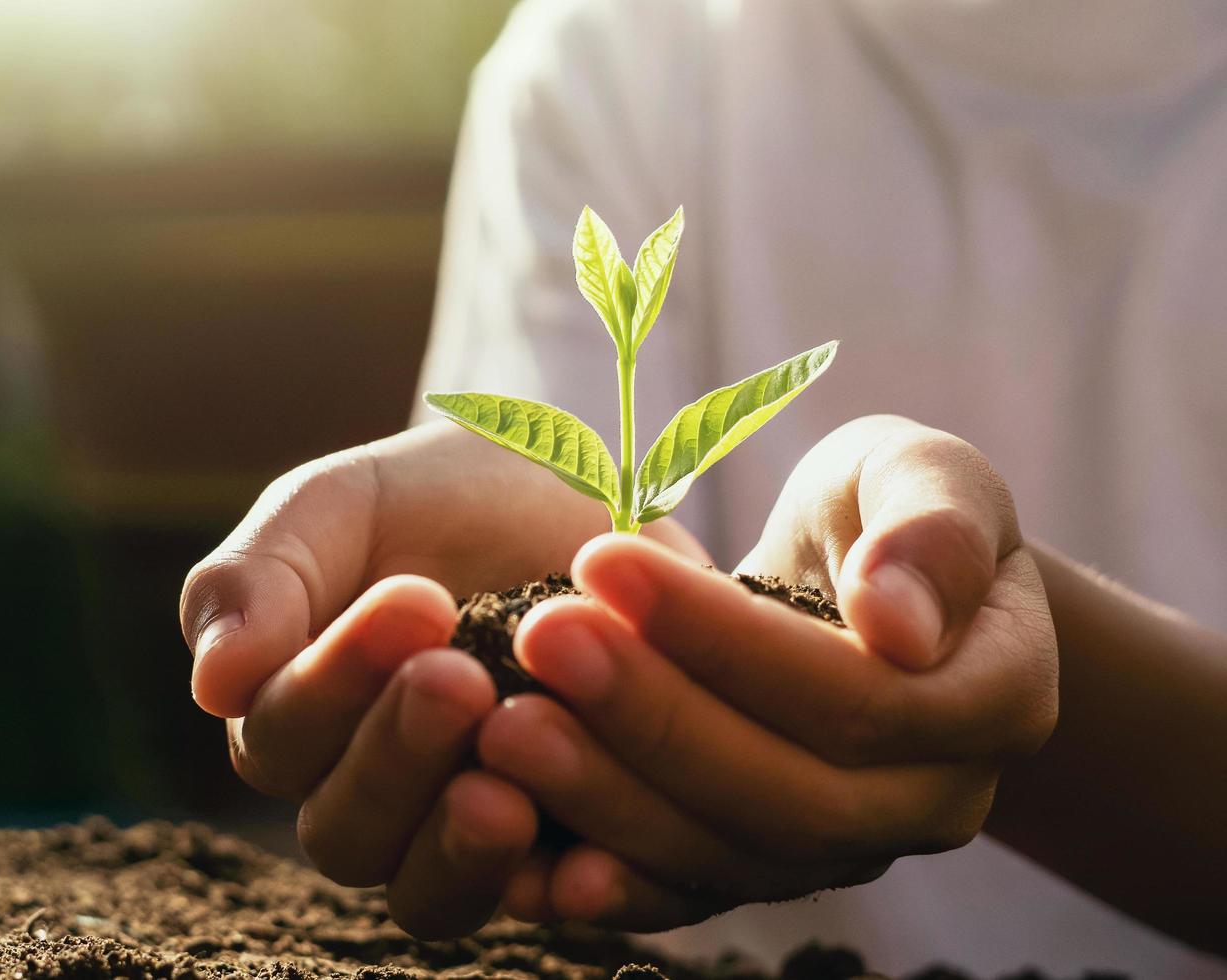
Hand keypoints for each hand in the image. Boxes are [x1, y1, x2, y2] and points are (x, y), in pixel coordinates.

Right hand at [178, 422, 704, 936]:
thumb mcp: (341, 506)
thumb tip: (211, 685)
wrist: (580, 497)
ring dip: (456, 849)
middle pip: (345, 832)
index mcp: (296, 715)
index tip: (419, 600)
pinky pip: (538, 902)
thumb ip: (259, 578)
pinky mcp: (557, 846)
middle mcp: (367, 791)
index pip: (281, 739)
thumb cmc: (440, 498)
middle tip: (458, 677)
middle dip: (396, 757)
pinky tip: (583, 858)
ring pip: (425, 894)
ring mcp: (459, 830)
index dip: (336, 683)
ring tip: (505, 793)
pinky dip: (555, 891)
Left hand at [477, 415, 1057, 929]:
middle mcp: (935, 799)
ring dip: (610, 797)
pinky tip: (530, 862)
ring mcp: (852, 850)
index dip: (724, 638)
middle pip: (789, 793)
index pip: (856, 694)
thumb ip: (933, 528)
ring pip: (732, 855)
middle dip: (652, 716)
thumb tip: (900, 625)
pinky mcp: (773, 870)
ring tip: (504, 725)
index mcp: (995, 697)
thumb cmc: (886, 509)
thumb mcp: (925, 472)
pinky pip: (695, 895)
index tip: (600, 558)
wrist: (862, 585)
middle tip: (537, 638)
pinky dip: (614, 883)